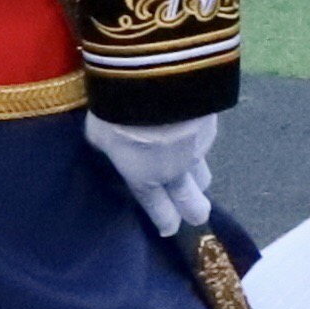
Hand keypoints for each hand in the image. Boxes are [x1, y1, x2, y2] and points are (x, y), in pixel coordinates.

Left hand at [83, 109, 217, 239]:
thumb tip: (111, 148)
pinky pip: (204, 143)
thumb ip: (107, 147)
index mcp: (145, 178)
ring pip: (203, 173)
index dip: (165, 222)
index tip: (169, 229)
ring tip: (189, 168)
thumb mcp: (98, 133)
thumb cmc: (118, 111)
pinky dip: (196, 141)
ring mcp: (199, 151)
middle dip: (194, 212)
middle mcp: (177, 172)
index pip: (160, 210)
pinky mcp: (212, 127)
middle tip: (194, 214)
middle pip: (195, 205)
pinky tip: (186, 128)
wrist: (159, 79)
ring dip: (197, 176)